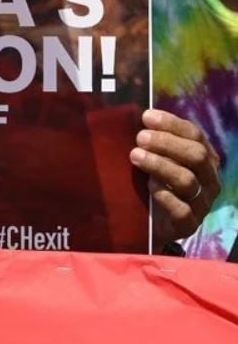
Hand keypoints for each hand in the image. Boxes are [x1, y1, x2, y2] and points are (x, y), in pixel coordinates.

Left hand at [129, 110, 220, 249]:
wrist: (151, 226)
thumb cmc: (153, 185)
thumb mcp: (156, 161)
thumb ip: (154, 143)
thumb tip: (138, 118)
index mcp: (204, 158)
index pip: (195, 135)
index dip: (172, 124)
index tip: (147, 117)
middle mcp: (209, 179)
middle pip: (196, 155)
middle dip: (167, 143)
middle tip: (140, 138)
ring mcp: (202, 203)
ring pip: (187, 180)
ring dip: (160, 165)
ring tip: (135, 156)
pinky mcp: (190, 225)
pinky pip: (182, 210)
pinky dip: (166, 196)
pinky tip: (150, 187)